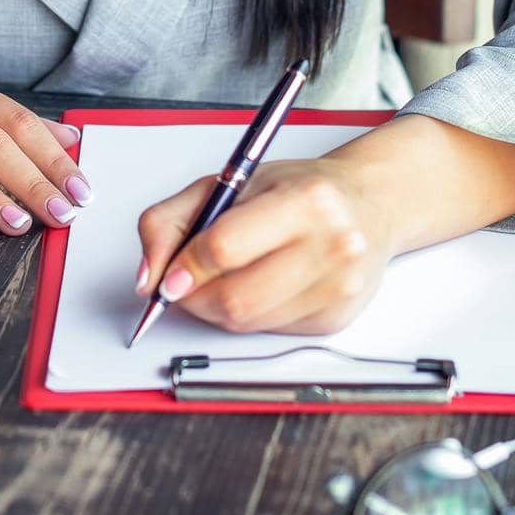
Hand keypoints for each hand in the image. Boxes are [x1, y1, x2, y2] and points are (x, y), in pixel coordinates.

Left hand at [135, 158, 393, 333]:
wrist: (367, 204)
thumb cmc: (298, 188)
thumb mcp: (230, 182)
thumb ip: (173, 219)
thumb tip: (147, 276)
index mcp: (304, 199)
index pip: (225, 247)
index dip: (185, 267)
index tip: (165, 277)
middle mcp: (331, 244)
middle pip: (235, 298)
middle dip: (194, 297)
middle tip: (183, 283)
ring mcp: (338, 287)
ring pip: (248, 321)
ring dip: (216, 308)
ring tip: (220, 277)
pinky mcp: (336, 319)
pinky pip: (269, 332)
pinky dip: (248, 315)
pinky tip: (257, 285)